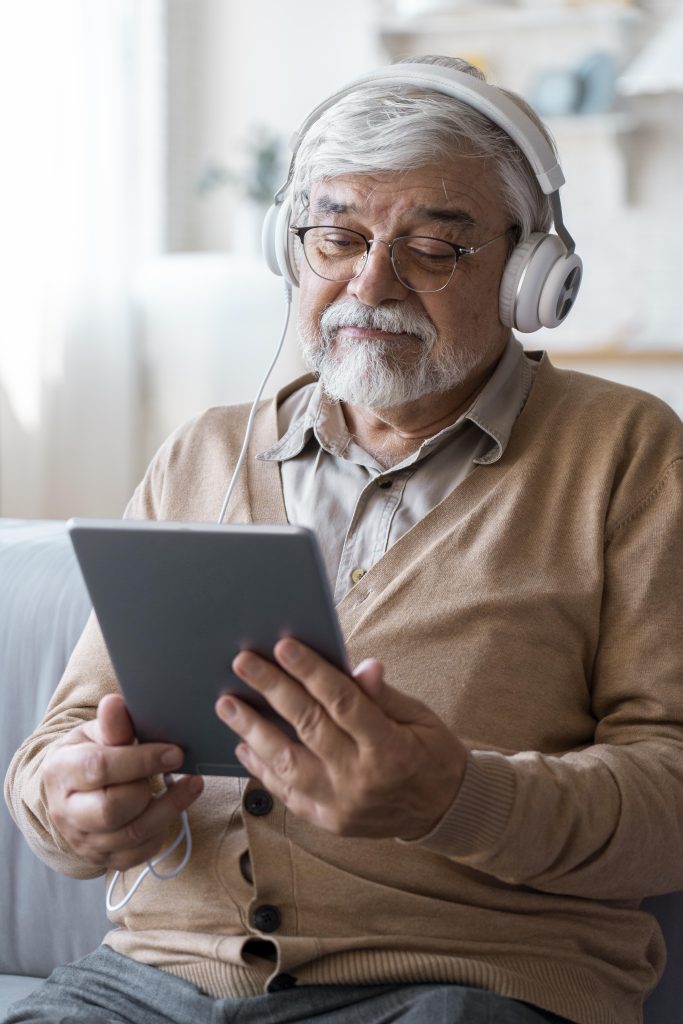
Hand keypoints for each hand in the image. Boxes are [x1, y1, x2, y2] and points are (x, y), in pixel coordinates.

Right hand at [42, 694, 202, 870]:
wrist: (71, 793)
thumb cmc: (88, 755)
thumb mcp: (94, 734)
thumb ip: (111, 725)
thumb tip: (114, 703)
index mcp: (61, 772)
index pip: (100, 768)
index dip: (141, 760)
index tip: (174, 751)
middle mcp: (67, 812)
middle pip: (112, 809)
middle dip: (149, 786)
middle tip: (176, 765)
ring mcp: (86, 841)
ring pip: (133, 834)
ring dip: (170, 807)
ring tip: (192, 784)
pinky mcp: (108, 859)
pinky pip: (142, 850)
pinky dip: (164, 828)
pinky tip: (174, 806)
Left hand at [215, 640, 466, 839]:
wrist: (442, 811)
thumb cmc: (431, 754)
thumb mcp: (419, 717)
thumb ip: (383, 696)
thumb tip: (361, 666)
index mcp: (390, 749)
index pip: (343, 702)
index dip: (312, 672)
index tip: (284, 646)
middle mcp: (361, 779)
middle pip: (308, 727)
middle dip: (272, 690)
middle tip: (243, 663)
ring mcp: (341, 805)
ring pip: (287, 764)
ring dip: (253, 731)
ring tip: (228, 704)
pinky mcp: (328, 821)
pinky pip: (287, 793)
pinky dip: (262, 768)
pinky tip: (244, 745)